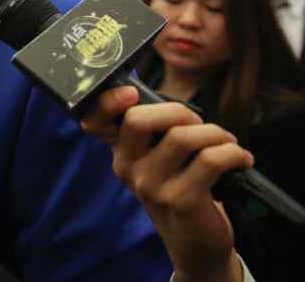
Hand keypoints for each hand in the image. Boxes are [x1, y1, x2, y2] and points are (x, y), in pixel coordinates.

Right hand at [81, 88, 248, 281]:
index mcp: (120, 152)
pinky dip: (234, 153)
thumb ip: (156, 132)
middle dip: (178, 111)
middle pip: (138, 119)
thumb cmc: (179, 188)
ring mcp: (152, 185)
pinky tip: (240, 159)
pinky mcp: (181, 200)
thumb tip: (177, 106)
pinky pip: (211, 160)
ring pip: (182, 137)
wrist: (193, 242)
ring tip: (227, 142)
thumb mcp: (157, 161)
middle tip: (198, 124)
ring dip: (215, 133)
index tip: (131, 92)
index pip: (93, 121)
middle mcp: (128, 168)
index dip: (107, 101)